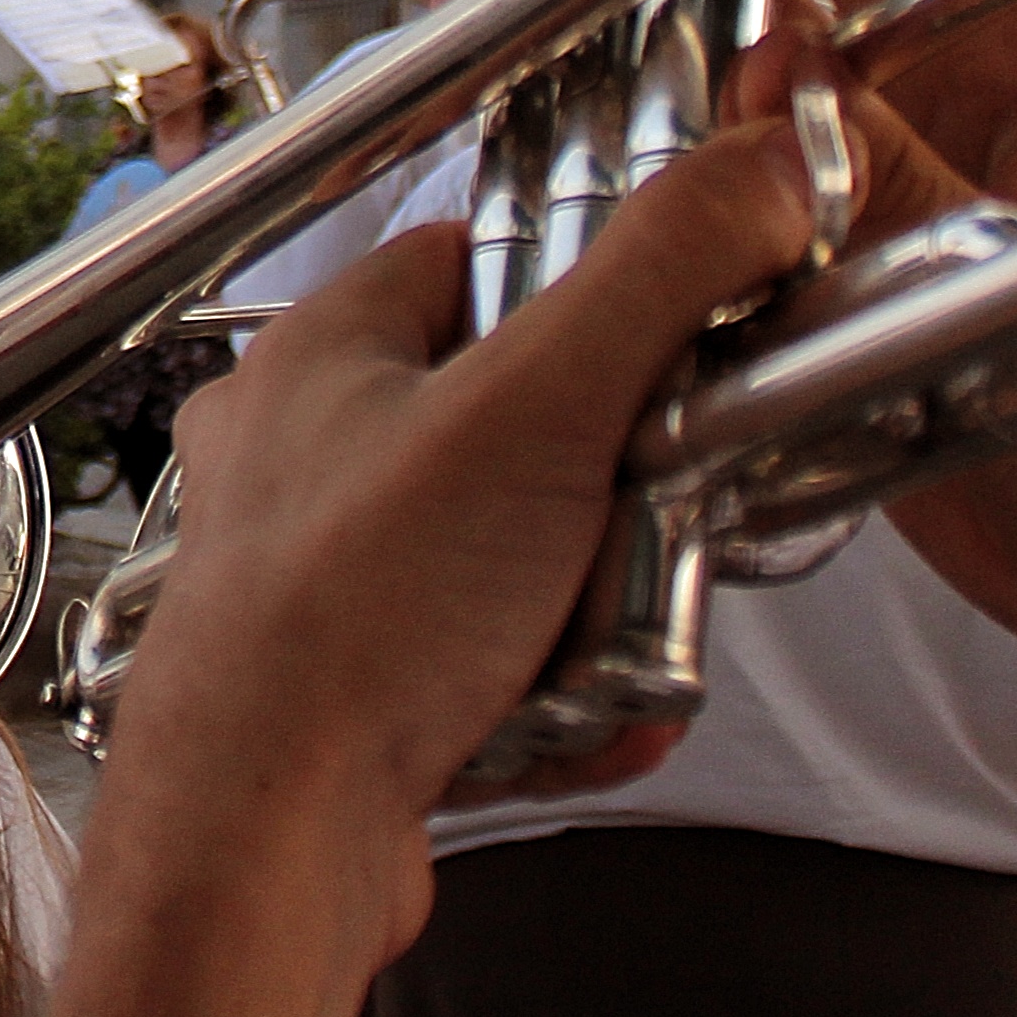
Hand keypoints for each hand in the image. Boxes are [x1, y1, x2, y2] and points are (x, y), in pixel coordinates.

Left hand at [120, 122, 816, 963]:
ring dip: (595, 610)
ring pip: (520, 554)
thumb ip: (659, 276)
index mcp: (325, 351)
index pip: (479, 258)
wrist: (260, 842)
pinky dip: (555, 694)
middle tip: (645, 525)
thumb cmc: (345, 620)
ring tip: (605, 643)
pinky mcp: (354, 677)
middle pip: (521, 422)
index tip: (676, 331)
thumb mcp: (539, 408)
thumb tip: (755, 174)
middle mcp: (308, 449)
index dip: (591, 287)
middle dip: (613, 495)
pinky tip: (571, 718)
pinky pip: (496, 662)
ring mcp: (323, 567)